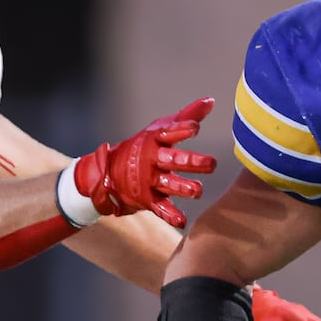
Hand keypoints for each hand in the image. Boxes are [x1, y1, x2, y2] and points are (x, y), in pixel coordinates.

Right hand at [71, 98, 217, 227]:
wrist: (108, 172)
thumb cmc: (143, 146)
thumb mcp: (161, 128)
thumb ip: (187, 117)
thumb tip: (211, 100)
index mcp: (154, 140)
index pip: (168, 133)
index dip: (181, 130)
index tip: (195, 128)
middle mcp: (151, 160)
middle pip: (172, 160)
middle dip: (191, 161)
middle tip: (211, 164)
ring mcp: (149, 180)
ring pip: (167, 184)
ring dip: (182, 187)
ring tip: (197, 191)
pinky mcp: (147, 199)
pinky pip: (159, 208)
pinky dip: (170, 215)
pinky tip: (182, 220)